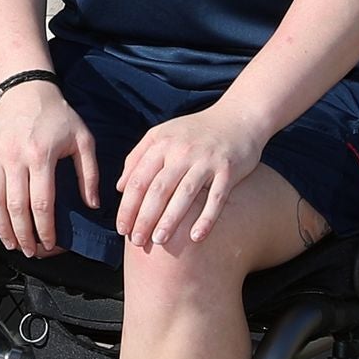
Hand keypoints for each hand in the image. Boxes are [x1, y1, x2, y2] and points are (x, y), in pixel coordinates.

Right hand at [0, 73, 100, 258]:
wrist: (26, 87)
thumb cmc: (57, 114)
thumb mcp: (83, 139)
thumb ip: (89, 174)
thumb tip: (92, 205)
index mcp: (41, 156)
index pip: (41, 204)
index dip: (44, 230)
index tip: (49, 244)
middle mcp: (15, 158)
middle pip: (15, 208)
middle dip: (22, 235)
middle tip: (29, 251)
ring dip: (1, 227)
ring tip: (10, 243)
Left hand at [113, 101, 270, 252]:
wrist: (238, 117)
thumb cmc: (194, 131)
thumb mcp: (162, 135)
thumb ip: (138, 157)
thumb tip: (120, 188)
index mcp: (161, 143)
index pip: (139, 179)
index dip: (128, 206)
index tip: (121, 228)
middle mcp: (182, 151)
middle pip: (158, 189)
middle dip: (145, 217)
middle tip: (137, 241)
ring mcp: (206, 160)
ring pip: (185, 194)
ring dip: (171, 220)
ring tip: (159, 241)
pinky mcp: (229, 169)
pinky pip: (217, 197)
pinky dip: (207, 218)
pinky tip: (196, 237)